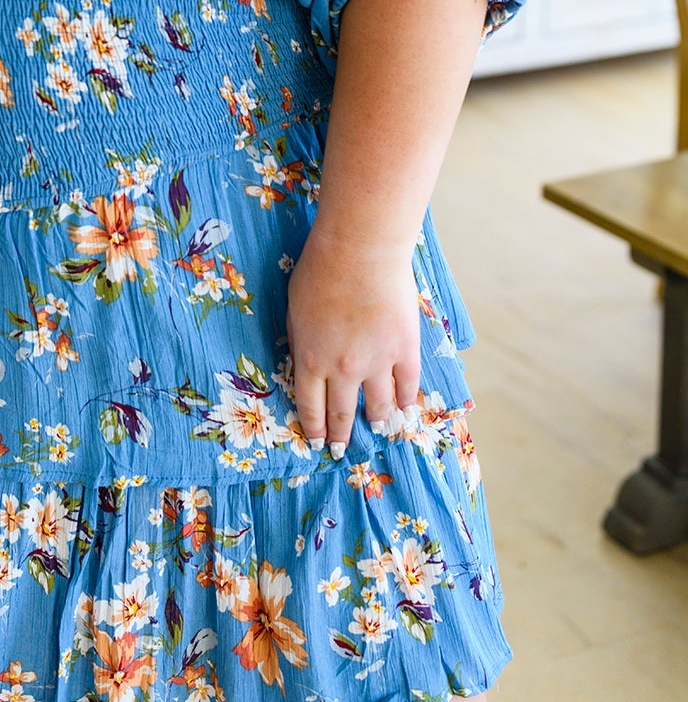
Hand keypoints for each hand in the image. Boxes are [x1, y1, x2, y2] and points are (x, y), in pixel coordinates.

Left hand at [286, 225, 420, 458]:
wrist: (360, 252)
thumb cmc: (320, 271)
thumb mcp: (294, 308)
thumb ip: (299, 339)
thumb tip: (302, 359)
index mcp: (310, 359)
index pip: (310, 405)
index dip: (314, 427)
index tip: (317, 442)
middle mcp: (343, 370)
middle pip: (342, 412)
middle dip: (340, 435)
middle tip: (341, 449)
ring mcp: (377, 363)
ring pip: (378, 405)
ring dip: (376, 420)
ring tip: (377, 428)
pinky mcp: (405, 350)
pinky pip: (407, 385)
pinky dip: (406, 400)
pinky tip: (405, 408)